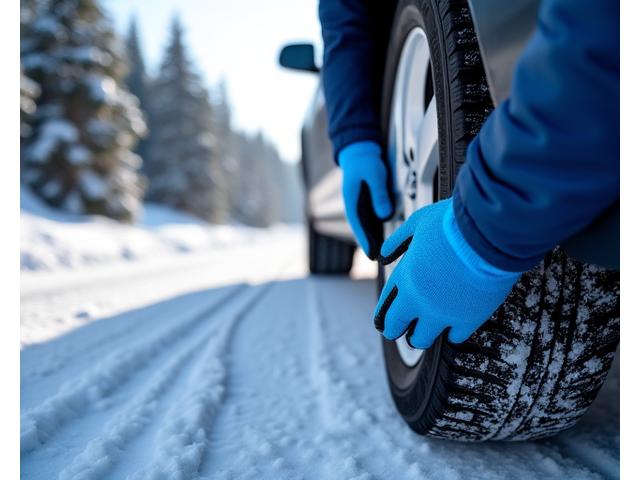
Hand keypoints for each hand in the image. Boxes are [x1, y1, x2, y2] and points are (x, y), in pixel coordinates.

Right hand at [338, 141, 393, 258]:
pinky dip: (373, 227)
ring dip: (371, 237)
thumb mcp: (374, 175)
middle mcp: (353, 205)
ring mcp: (358, 204)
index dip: (364, 240)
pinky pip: (369, 218)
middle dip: (368, 243)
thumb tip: (384, 215)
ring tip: (379, 251)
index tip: (370, 254)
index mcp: (352, 201)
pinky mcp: (364, 202)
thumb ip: (379, 194)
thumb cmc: (365, 161)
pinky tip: (382, 234)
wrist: (359, 151)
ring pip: (364, 224)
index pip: (358, 225)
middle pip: (360, 228)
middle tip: (376, 259)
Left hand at [374, 198, 521, 348]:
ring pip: (422, 339)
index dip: (383, 316)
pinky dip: (453, 333)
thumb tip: (384, 255)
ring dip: (420, 337)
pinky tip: (454, 328)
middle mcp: (419, 300)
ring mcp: (443, 313)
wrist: (488, 234)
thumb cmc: (454, 224)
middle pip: (396, 327)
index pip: (385, 307)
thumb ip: (398, 241)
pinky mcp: (468, 319)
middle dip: (395, 330)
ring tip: (423, 335)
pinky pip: (455, 337)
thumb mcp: (417, 224)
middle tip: (398, 332)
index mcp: (405, 278)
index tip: (384, 321)